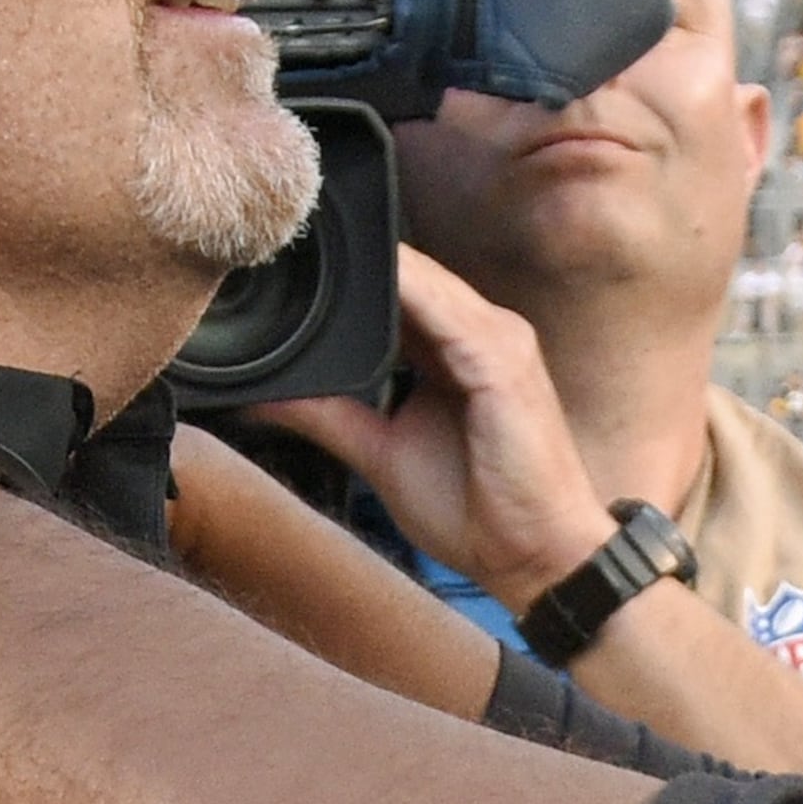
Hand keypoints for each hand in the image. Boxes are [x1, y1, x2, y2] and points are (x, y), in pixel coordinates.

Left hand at [265, 250, 618, 610]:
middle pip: (415, 278)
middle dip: (359, 260)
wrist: (537, 557)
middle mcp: (485, 333)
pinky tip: (372, 276)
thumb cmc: (479, 511)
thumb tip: (264, 400)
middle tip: (289, 246)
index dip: (353, 278)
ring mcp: (500, 342)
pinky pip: (450, 314)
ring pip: (429, 284)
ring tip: (318, 247)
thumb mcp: (384, 455)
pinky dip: (410, 292)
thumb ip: (330, 417)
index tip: (288, 262)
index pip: (403, 293)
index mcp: (460, 350)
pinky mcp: (505, 362)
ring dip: (379, 266)